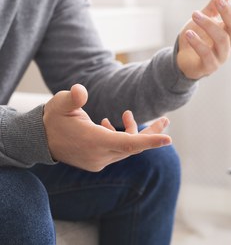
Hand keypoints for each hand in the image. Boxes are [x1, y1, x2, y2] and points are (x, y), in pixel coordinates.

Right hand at [43, 84, 171, 171]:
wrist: (38, 141)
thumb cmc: (52, 119)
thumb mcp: (60, 104)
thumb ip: (72, 98)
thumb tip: (79, 91)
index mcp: (94, 142)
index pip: (128, 143)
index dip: (149, 141)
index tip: (168, 139)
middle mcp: (99, 155)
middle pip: (134, 146)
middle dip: (151, 133)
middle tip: (166, 120)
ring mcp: (99, 161)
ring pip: (127, 148)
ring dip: (135, 133)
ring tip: (130, 115)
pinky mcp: (98, 161)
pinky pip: (118, 150)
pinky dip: (121, 137)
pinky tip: (110, 123)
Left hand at [176, 0, 230, 79]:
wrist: (183, 60)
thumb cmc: (198, 37)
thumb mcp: (206, 16)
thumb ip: (217, 2)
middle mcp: (230, 43)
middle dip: (227, 12)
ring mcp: (221, 56)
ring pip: (221, 39)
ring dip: (208, 25)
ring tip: (194, 14)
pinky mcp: (209, 66)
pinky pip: (206, 54)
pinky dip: (198, 43)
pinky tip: (189, 33)